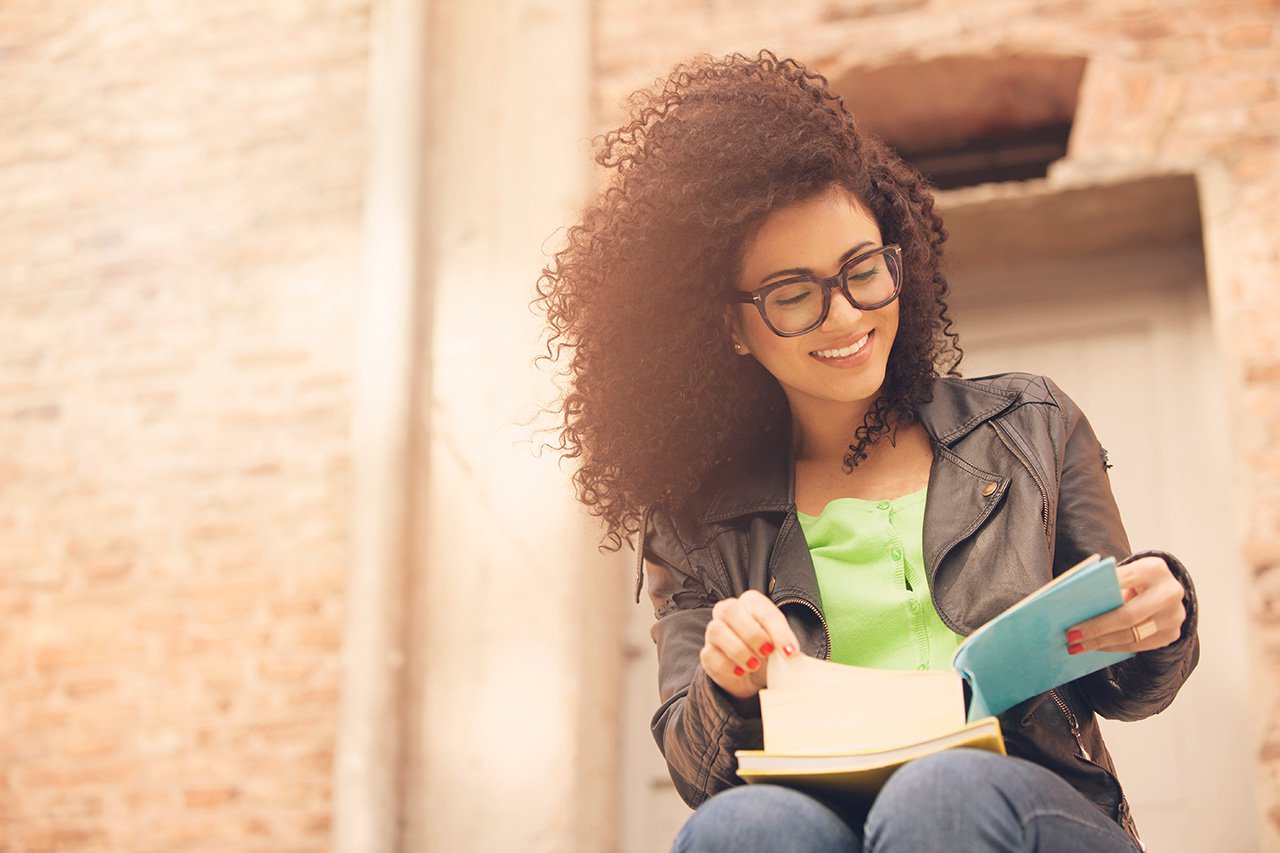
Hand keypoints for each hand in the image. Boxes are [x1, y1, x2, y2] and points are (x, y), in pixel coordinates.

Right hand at [701, 589, 800, 699]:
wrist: (753, 677)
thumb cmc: (769, 655)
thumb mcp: (782, 650)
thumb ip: (787, 648)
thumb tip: (793, 655)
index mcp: (751, 603)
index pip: (762, 609)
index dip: (778, 631)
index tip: (791, 653)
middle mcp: (728, 611)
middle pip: (731, 609)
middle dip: (752, 634)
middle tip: (768, 654)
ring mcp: (713, 631)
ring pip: (716, 630)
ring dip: (739, 650)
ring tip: (754, 665)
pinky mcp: (706, 653)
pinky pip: (710, 654)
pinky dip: (728, 666)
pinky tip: (741, 673)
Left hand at [1066, 555, 1185, 653]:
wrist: (1166, 587)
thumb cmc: (1136, 579)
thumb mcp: (1125, 572)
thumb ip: (1107, 583)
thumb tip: (1073, 605)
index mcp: (1154, 569)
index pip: (1121, 581)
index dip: (1096, 594)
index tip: (1070, 609)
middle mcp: (1169, 593)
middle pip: (1128, 616)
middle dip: (1096, 628)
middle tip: (1071, 636)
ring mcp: (1174, 616)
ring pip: (1132, 635)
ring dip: (1101, 643)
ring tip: (1077, 647)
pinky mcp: (1172, 634)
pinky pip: (1138, 646)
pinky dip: (1114, 647)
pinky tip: (1096, 647)